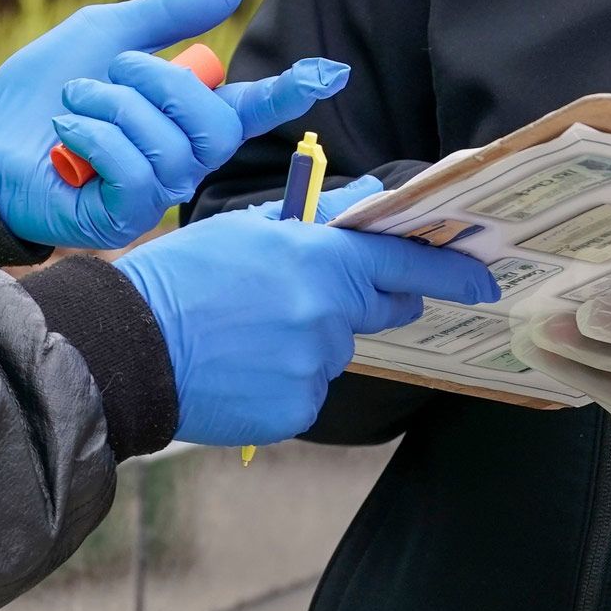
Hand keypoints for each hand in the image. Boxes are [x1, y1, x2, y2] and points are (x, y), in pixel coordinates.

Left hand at [0, 0, 348, 248]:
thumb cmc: (39, 88)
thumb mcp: (109, 33)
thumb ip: (173, 14)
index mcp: (181, 114)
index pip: (249, 106)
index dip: (288, 90)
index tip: (329, 71)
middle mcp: (178, 158)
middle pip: (216, 126)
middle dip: (162, 84)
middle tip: (114, 71)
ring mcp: (152, 193)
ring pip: (173, 149)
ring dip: (115, 109)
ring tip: (75, 104)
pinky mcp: (121, 218)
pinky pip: (139, 175)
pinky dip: (98, 139)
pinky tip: (66, 133)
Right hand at [114, 178, 500, 446]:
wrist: (128, 349)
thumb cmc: (179, 277)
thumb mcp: (244, 229)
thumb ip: (315, 220)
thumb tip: (365, 199)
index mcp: (315, 259)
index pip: (402, 262)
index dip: (451, 271)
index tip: (482, 279)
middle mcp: (324, 314)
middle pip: (377, 311)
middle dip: (360, 303)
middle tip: (310, 298)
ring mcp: (312, 367)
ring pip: (333, 352)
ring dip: (307, 342)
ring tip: (245, 334)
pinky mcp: (295, 411)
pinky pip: (308, 391)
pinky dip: (284, 380)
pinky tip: (240, 367)